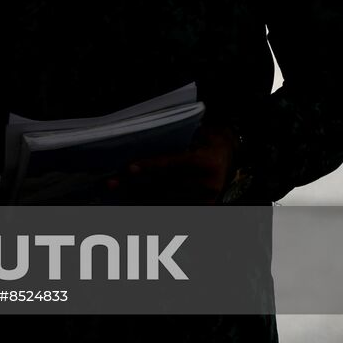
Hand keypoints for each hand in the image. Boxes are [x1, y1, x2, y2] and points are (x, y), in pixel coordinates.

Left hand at [107, 124, 238, 203]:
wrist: (231, 152)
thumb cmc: (207, 139)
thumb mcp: (195, 135)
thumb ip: (173, 144)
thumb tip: (139, 148)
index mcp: (206, 162)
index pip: (172, 164)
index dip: (150, 166)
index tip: (128, 169)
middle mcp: (207, 184)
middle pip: (164, 185)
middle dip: (135, 185)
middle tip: (112, 183)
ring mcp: (205, 199)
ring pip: (164, 199)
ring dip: (137, 197)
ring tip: (117, 193)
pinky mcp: (201, 207)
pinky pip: (170, 205)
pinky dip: (150, 203)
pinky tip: (132, 202)